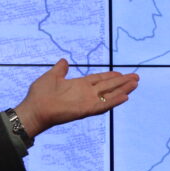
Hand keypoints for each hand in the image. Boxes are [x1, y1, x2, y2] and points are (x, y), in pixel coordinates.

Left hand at [14, 59, 138, 136]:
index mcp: (79, 84)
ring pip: (109, 95)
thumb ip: (60, 69)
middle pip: (108, 86)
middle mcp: (86, 93)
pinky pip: (103, 105)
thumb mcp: (51, 76)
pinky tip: (125, 97)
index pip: (99, 79)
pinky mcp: (85, 109)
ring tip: (135, 84)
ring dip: (123, 89)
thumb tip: (64, 61)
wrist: (34, 109)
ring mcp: (87, 101)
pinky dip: (114, 101)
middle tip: (136, 77)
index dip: (110, 76)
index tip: (121, 73)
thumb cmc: (39, 94)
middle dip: (122, 82)